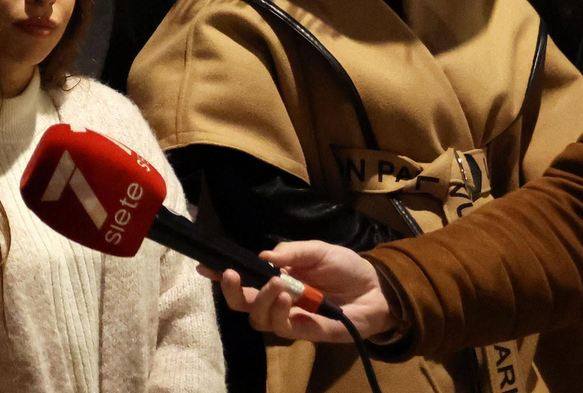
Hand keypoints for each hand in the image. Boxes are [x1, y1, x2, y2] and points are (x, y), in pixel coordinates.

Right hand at [200, 240, 396, 341]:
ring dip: (263, 300)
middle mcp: (278, 302)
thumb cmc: (345, 267)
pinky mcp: (308, 333)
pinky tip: (289, 297)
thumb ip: (291, 252)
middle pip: (244, 306)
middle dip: (233, 292)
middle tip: (232, 274)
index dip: (222, 276)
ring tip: (278, 283)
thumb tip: (262, 256)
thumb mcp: (317, 250)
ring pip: (260, 319)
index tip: (205, 266)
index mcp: (275, 279)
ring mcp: (292, 318)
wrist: (377, 287)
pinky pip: (284, 329)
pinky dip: (281, 313)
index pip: (244, 282)